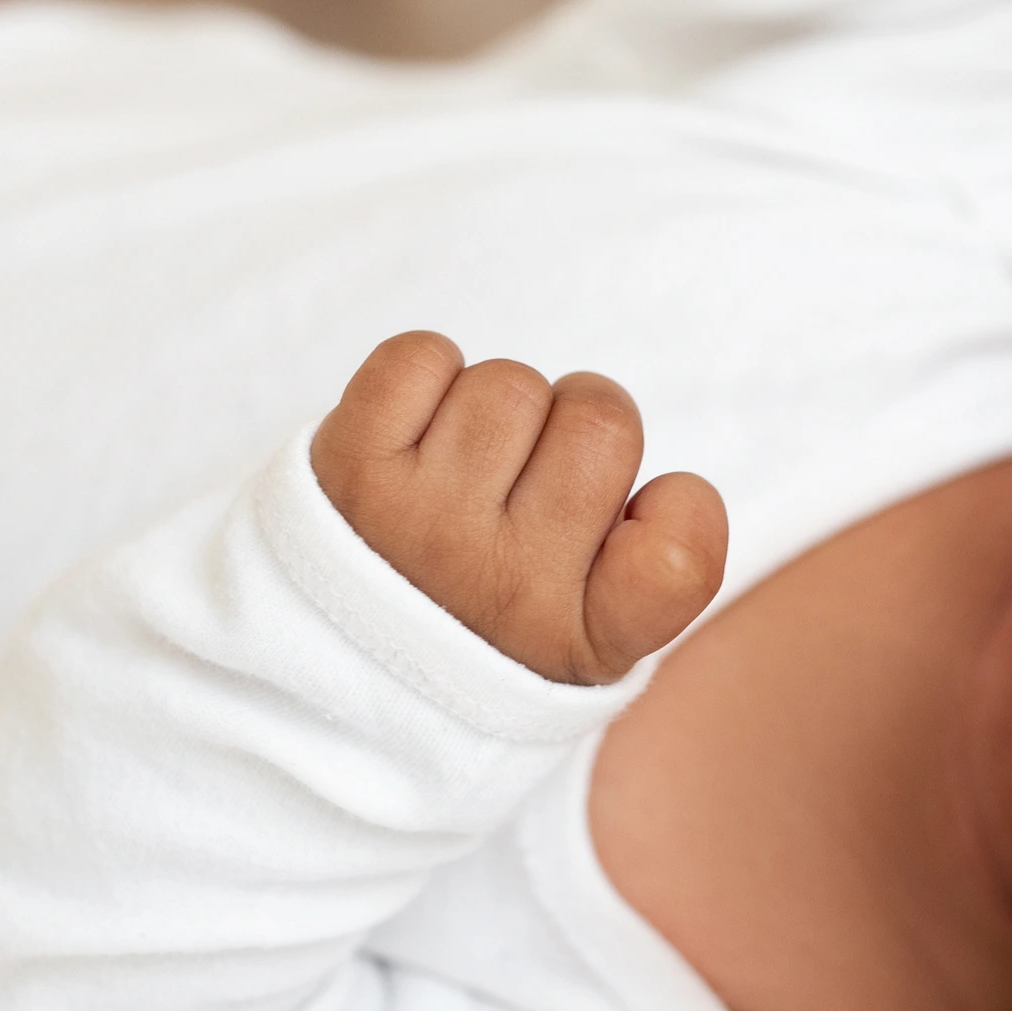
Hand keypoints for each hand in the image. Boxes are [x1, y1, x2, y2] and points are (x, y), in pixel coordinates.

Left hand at [310, 332, 728, 685]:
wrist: (333, 652)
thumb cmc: (497, 616)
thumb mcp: (597, 637)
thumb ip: (665, 572)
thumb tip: (670, 493)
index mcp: (583, 643)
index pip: (678, 556)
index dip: (673, 509)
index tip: (625, 534)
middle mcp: (502, 590)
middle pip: (603, 420)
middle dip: (576, 431)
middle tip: (533, 486)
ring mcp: (422, 527)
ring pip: (512, 384)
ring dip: (500, 408)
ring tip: (468, 469)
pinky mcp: (350, 469)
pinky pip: (422, 358)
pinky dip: (426, 375)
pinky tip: (421, 438)